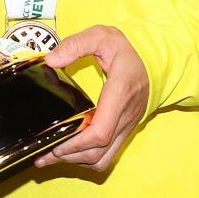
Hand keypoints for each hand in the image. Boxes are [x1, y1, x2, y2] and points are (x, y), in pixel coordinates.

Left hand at [34, 26, 148, 173]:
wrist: (153, 62)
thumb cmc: (125, 51)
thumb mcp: (102, 36)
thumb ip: (76, 45)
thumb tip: (52, 61)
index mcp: (120, 92)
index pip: (101, 131)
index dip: (76, 143)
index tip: (55, 141)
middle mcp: (125, 116)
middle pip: (97, 152)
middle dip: (68, 156)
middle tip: (44, 153)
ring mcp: (126, 127)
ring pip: (102, 159)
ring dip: (77, 161)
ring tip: (52, 155)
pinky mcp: (124, 133)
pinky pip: (107, 156)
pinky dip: (88, 160)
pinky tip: (71, 154)